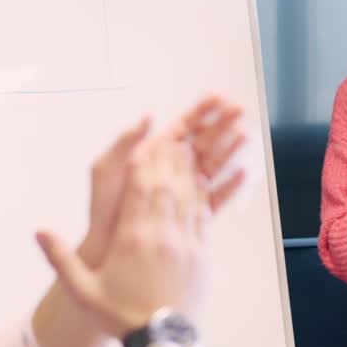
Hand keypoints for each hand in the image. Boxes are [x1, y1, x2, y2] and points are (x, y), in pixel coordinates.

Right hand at [38, 138, 209, 337]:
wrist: (161, 342)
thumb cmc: (120, 318)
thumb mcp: (82, 290)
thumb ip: (60, 258)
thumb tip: (38, 231)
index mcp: (131, 239)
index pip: (138, 189)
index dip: (143, 162)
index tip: (144, 143)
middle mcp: (160, 236)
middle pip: (165, 185)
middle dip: (166, 159)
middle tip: (169, 137)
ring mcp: (184, 244)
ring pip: (187, 196)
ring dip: (186, 171)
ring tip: (186, 150)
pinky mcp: (201, 255)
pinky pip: (202, 217)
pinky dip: (201, 196)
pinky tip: (200, 184)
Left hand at [78, 96, 245, 266]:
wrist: (105, 249)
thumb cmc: (102, 210)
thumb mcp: (105, 168)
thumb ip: (126, 141)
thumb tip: (147, 116)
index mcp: (153, 153)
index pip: (183, 126)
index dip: (202, 111)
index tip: (219, 97)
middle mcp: (171, 169)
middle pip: (204, 141)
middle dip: (223, 124)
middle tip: (240, 111)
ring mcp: (182, 190)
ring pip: (213, 164)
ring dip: (230, 149)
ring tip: (244, 136)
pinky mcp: (190, 212)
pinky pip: (215, 196)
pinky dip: (230, 185)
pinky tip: (241, 173)